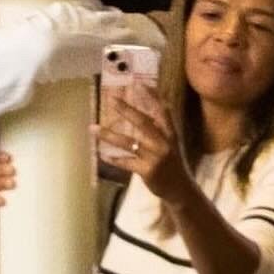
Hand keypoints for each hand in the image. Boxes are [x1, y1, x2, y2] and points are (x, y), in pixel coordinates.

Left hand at [95, 88, 191, 206]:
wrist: (180, 189)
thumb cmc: (172, 165)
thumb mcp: (171, 144)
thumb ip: (160, 130)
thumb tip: (147, 115)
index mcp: (170, 133)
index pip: (162, 110)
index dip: (152, 96)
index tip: (140, 83)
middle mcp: (164, 142)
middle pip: (143, 122)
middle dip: (126, 109)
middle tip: (111, 99)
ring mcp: (155, 157)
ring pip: (128, 143)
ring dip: (109, 135)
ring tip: (93, 128)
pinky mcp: (147, 171)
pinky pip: (126, 162)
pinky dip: (114, 159)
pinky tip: (102, 155)